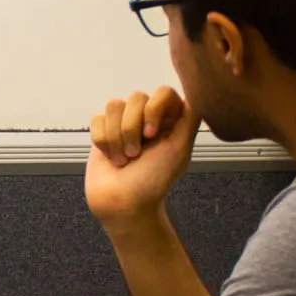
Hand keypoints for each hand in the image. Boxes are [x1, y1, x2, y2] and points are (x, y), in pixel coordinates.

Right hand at [85, 86, 198, 224]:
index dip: (154, 110)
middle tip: (136, 154)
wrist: (123, 203)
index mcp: (170, 120)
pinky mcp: (103, 131)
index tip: (152, 135)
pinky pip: (97, 119)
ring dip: (116, 137)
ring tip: (124, 158)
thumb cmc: (153, 181)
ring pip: (114, 105)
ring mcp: (124, 123)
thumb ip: (190, 118)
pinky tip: (111, 157)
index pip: (163, 92)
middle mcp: (148, 117)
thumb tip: (197, 92)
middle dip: (132, 129)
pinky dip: (103, 141)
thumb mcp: (179, 149)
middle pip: (136, 97)